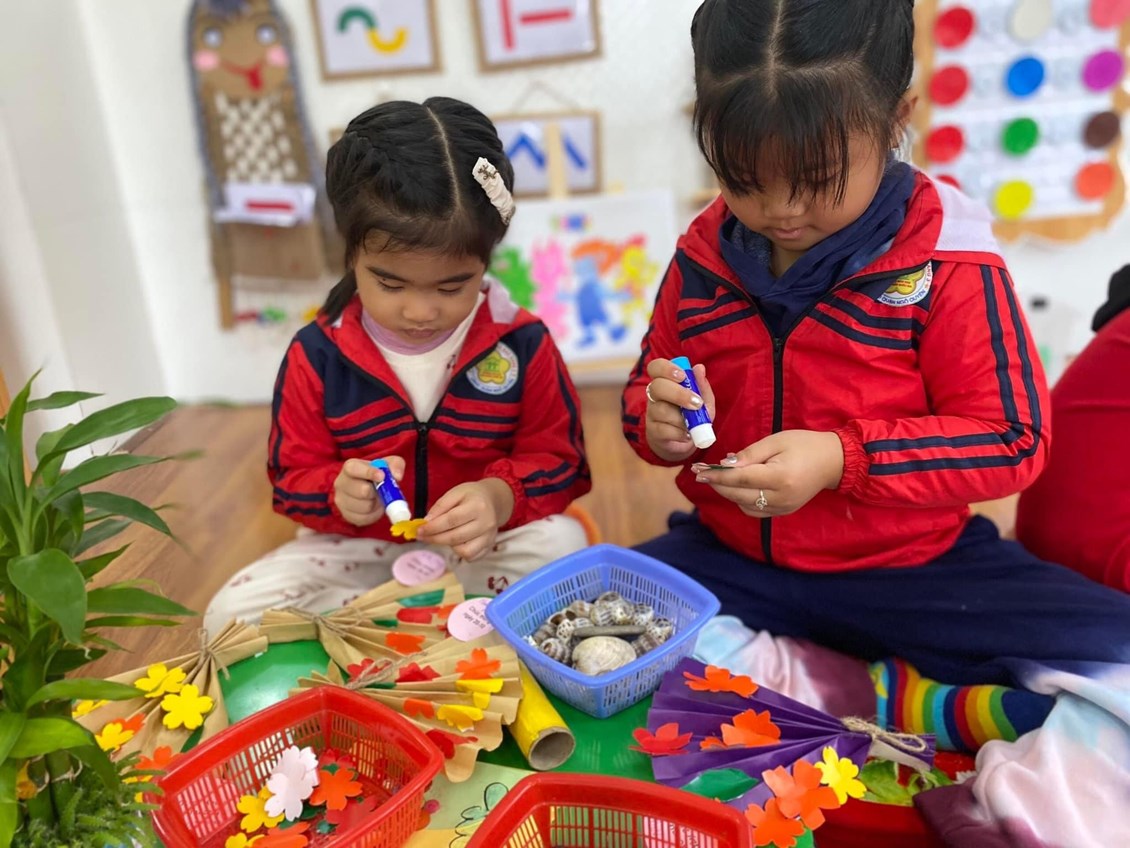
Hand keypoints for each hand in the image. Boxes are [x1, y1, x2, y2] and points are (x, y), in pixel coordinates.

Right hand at [332, 456, 405, 526]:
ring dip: (376, 504)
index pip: (353, 468)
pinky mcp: (347, 515)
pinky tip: (374, 507)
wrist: (369, 490)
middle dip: (376, 492)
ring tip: (377, 498)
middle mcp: (341, 483)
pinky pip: (364, 518)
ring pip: (365, 506)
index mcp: (350, 467)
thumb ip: (395, 465)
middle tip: (382, 491)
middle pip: (361, 490)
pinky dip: (374, 514)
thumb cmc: (377, 474)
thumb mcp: (389, 465)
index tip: (382, 476)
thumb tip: (397, 476)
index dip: (368, 472)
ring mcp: (342, 500)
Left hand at [416, 479, 514, 560]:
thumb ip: (440, 506)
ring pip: (463, 551)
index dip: (433, 527)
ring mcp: (489, 537)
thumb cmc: (471, 496)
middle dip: (435, 538)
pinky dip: (460, 552)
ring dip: (448, 545)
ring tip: (443, 535)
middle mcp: (486, 524)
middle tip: (422, 536)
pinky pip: (471, 557)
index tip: (419, 530)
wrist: (493, 501)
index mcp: (478, 506)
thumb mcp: (455, 492)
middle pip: (455, 537)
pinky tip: (455, 542)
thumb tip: (427, 522)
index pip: (451, 520)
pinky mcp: (490, 547)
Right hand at [644, 359, 715, 461]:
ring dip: (681, 418)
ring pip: (661, 410)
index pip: (655, 367)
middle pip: (657, 387)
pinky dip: (679, 433)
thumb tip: (699, 368)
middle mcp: (654, 395)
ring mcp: (652, 413)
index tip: (683, 376)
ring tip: (694, 424)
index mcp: (665, 381)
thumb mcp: (703, 400)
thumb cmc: (693, 415)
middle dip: (678, 394)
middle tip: (697, 403)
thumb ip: (701, 386)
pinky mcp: (653, 431)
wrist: (686, 440)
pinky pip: (663, 430)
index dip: (666, 368)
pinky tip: (687, 434)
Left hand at [691, 430, 843, 516]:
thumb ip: (750, 454)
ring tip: (719, 478)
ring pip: (744, 506)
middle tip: (701, 474)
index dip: (717, 476)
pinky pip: (754, 511)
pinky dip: (741, 500)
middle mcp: (780, 498)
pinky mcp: (783, 512)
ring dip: (728, 493)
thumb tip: (725, 464)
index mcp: (780, 477)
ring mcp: (783, 508)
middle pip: (738, 495)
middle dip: (718, 485)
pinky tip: (738, 487)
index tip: (698, 471)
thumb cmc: (805, 445)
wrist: (834, 462)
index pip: (740, 479)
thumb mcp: (776, 441)